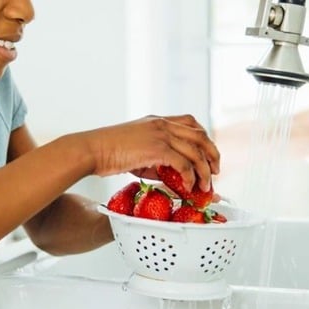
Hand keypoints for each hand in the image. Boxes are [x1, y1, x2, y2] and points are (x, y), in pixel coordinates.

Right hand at [78, 114, 219, 190]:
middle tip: (215, 172)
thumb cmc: (107, 152)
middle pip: (200, 135)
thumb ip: (155, 159)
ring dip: (204, 170)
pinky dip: (190, 177)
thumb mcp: (135, 151)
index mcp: (157, 121)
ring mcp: (160, 135)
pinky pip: (183, 164)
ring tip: (205, 185)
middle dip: (212, 155)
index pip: (191, 122)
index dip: (204, 138)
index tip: (208, 154)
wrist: (92, 150)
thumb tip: (168, 175)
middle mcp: (162, 124)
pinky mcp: (156, 149)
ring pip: (196, 151)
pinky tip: (188, 187)